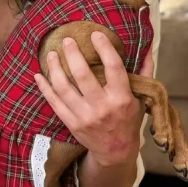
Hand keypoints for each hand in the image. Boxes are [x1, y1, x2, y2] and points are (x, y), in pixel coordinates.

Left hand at [33, 31, 144, 166]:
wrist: (116, 152)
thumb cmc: (129, 120)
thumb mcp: (142, 98)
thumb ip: (144, 71)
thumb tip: (148, 45)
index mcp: (122, 98)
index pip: (113, 67)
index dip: (104, 48)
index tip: (95, 34)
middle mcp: (102, 107)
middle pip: (83, 75)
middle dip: (72, 54)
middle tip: (66, 40)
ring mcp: (84, 116)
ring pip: (64, 87)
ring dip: (55, 68)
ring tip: (51, 54)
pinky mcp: (71, 123)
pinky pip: (54, 102)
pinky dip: (44, 87)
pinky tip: (39, 75)